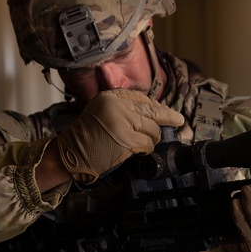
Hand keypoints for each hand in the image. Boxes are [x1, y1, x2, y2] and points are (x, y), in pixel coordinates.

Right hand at [56, 88, 184, 183]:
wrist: (71, 154)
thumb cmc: (85, 137)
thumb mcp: (100, 111)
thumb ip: (123, 108)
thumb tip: (153, 111)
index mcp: (110, 97)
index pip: (141, 98)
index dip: (154, 106)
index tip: (164, 111)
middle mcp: (117, 106)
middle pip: (152, 110)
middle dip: (168, 116)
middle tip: (180, 120)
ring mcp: (123, 123)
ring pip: (152, 129)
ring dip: (151, 139)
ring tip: (140, 144)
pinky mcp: (126, 141)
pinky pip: (148, 144)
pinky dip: (146, 149)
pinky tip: (138, 152)